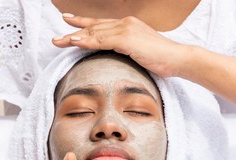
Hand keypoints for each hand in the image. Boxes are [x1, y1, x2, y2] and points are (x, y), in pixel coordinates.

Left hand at [52, 15, 186, 76]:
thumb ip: (126, 51)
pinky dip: (87, 40)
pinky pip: (102, 39)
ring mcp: (126, 29)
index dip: (83, 24)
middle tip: (57, 37)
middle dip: (73, 31)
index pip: (101, 25)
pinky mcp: (128, 38)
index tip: (69, 23)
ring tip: (58, 41)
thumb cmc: (162, 59)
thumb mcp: (140, 53)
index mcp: (128, 26)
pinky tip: (75, 42)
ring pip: (94, 32)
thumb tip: (114, 58)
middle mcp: (125, 23)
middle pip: (94, 27)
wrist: (178, 59)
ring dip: (74, 37)